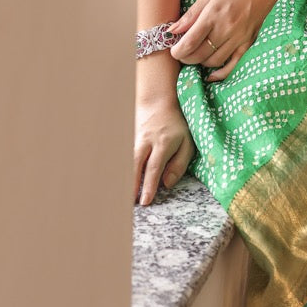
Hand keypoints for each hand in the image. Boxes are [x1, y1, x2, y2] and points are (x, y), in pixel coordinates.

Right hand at [134, 55, 194, 204]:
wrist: (158, 103)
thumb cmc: (177, 126)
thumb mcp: (187, 143)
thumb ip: (179, 164)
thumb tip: (167, 184)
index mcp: (164, 143)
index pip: (155, 167)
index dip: (149, 186)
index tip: (145, 201)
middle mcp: (147, 141)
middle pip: (136, 164)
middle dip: (132, 184)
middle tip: (129, 203)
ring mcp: (135, 139)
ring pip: (127, 160)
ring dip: (125, 178)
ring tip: (122, 197)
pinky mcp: (129, 139)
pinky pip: (124, 157)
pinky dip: (121, 170)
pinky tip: (118, 183)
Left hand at [168, 0, 281, 81]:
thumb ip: (190, 15)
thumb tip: (173, 31)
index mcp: (212, 15)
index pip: (190, 42)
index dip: (177, 51)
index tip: (173, 50)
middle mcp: (226, 29)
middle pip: (199, 55)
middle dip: (185, 58)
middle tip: (181, 53)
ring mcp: (238, 38)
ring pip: (214, 61)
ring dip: (200, 62)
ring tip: (196, 54)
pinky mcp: (248, 43)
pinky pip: (233, 65)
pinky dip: (220, 73)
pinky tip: (211, 74)